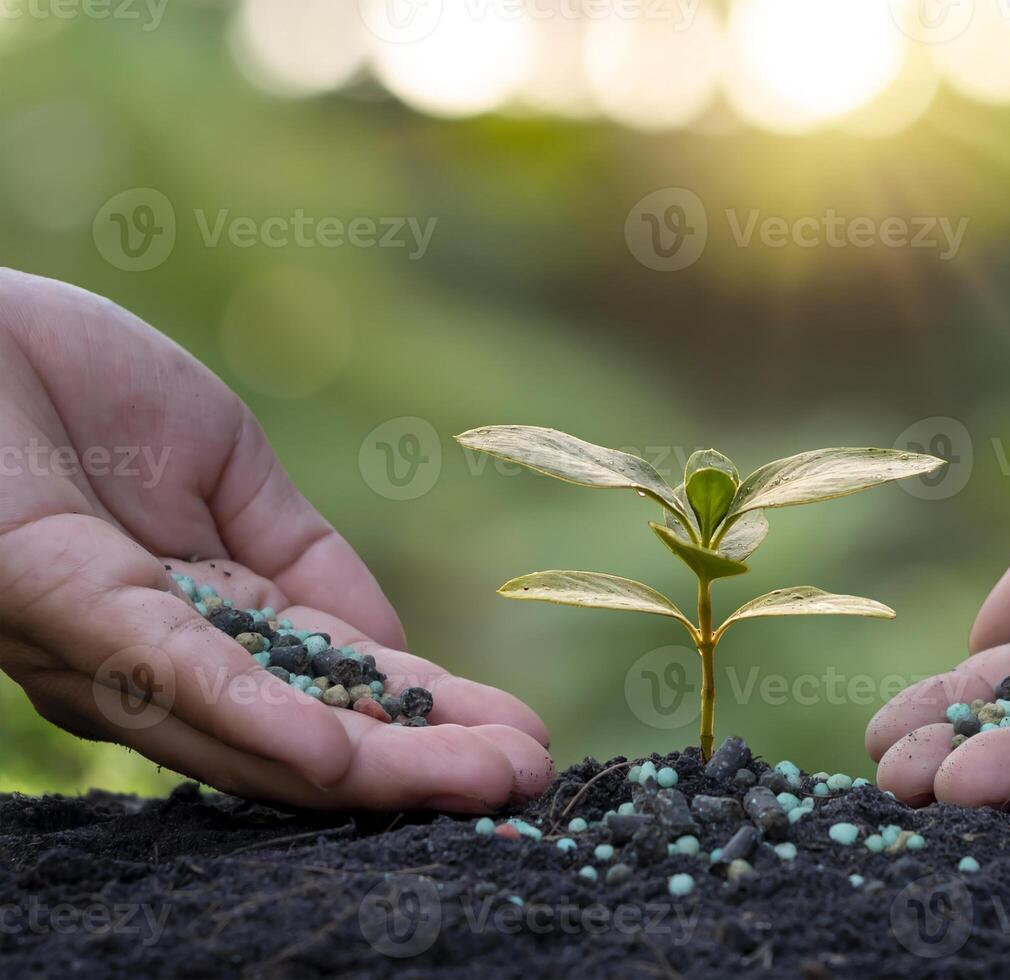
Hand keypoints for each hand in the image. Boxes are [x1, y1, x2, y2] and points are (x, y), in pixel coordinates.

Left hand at [0, 270, 551, 810]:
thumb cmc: (66, 381)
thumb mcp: (225, 465)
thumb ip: (302, 556)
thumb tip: (390, 647)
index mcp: (208, 617)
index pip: (337, 685)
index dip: (430, 716)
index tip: (521, 738)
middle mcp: (162, 657)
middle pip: (308, 731)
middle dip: (421, 763)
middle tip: (531, 778)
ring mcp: (108, 643)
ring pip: (252, 730)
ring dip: (372, 767)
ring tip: (480, 779)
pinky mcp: (58, 602)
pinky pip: (165, 677)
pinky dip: (251, 720)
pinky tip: (334, 756)